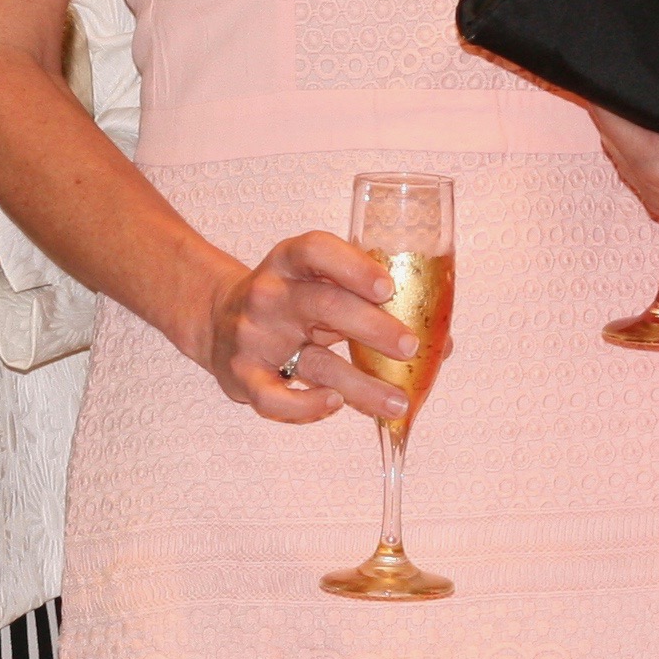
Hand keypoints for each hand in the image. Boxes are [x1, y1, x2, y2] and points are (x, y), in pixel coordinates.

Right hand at [182, 230, 421, 425]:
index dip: (353, 266)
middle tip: (410, 345)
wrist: (217, 321)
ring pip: (314, 362)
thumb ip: (369, 303)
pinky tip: (334, 405)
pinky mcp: (244, 376)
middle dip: (372, 327)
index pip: (316, 251)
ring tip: (398, 401)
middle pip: (322, 305)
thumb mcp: (318, 284)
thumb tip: (441, 342)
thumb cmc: (289, 302)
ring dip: (362, 385)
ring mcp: (255, 337)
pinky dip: (306, 407)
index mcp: (290, 262)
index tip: (388, 287)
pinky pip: (275, 399)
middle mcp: (269, 294)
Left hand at [587, 5, 658, 292]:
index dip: (597, 81)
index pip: (602, 112)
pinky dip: (643, 144)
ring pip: (625, 151)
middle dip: (610, 96)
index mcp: (652, 163)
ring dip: (626, 122)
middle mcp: (647, 184)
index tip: (597, 50)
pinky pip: (643, 168)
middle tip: (617, 58)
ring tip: (636, 85)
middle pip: (609, 129)